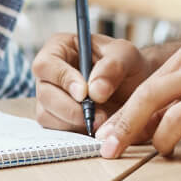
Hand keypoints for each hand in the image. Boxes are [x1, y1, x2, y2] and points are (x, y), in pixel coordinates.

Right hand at [32, 31, 151, 133]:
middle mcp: (49, 73)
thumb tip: (95, 91)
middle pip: (44, 93)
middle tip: (98, 115)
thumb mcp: (127, 55)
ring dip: (75, 122)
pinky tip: (96, 126)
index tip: (84, 93)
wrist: (136, 88)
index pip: (46, 64)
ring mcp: (50, 98)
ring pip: (47, 115)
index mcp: (59, 48)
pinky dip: (76, 132)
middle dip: (70, 108)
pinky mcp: (56, 119)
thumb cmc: (127, 65)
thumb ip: (113, 66)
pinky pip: (56, 131)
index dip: (62, 79)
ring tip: (102, 119)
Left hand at [95, 44, 180, 159]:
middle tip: (109, 151)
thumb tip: (134, 127)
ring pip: (170, 127)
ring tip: (169, 150)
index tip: (104, 138)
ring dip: (163, 145)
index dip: (121, 116)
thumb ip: (172, 97)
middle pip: (148, 100)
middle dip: (124, 129)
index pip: (144, 88)